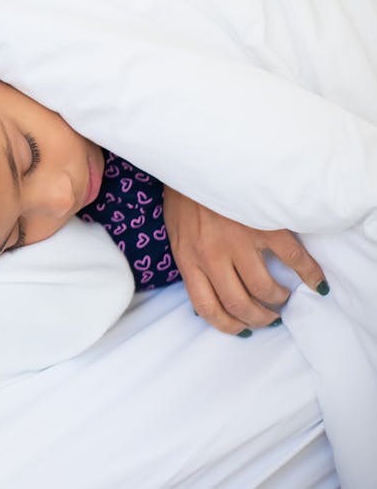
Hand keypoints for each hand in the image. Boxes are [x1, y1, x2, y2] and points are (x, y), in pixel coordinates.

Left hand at [163, 186, 325, 335]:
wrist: (195, 160)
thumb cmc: (184, 197)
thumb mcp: (175, 233)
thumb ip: (189, 260)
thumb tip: (203, 289)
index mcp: (188, 259)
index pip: (207, 308)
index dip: (228, 325)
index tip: (241, 329)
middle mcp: (212, 256)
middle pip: (240, 304)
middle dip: (258, 319)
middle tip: (267, 317)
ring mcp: (238, 242)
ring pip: (265, 289)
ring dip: (277, 300)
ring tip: (282, 298)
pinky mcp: (263, 226)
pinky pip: (293, 259)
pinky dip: (308, 274)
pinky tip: (314, 282)